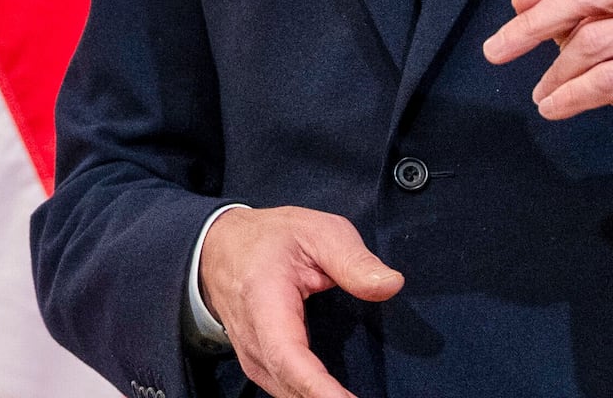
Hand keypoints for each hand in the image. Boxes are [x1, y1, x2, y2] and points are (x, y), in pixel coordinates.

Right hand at [197, 205, 403, 397]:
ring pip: (288, 395)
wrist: (220, 248)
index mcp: (264, 301)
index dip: (319, 388)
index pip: (288, 356)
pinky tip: (338, 397)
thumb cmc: (270, 239)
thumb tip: (391, 284)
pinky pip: (286, 391)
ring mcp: (252, 357)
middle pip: (290, 386)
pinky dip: (311, 397)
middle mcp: (253, 338)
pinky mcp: (260, 367)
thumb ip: (353, 260)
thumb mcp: (316, 232)